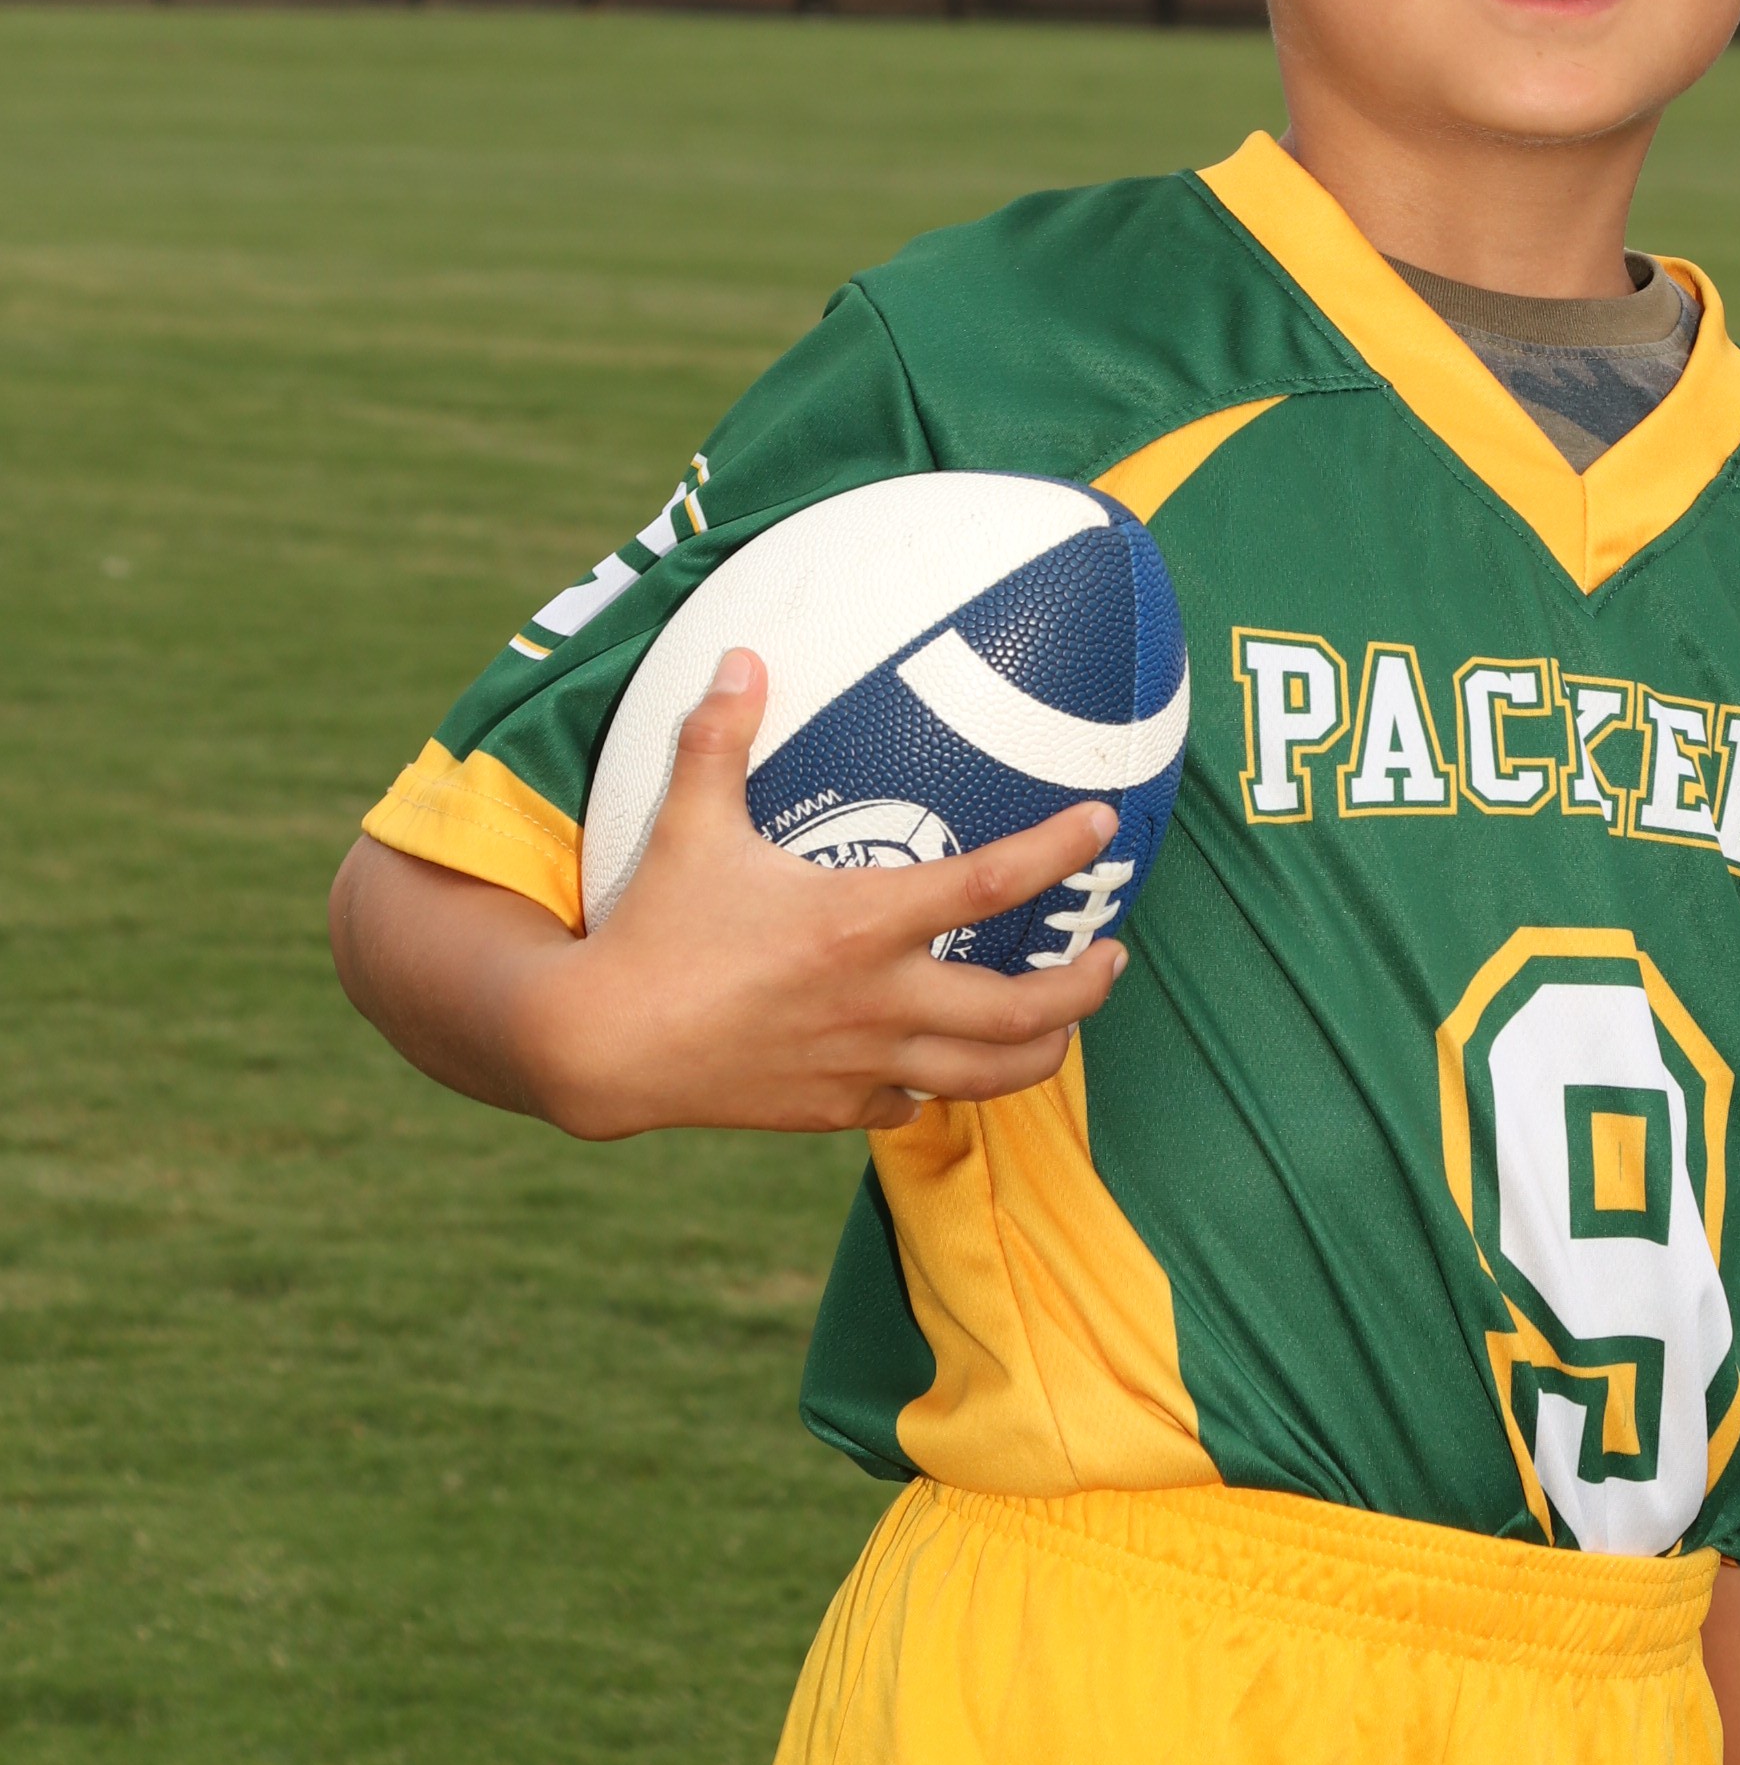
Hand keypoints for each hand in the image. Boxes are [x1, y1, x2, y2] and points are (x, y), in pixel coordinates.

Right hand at [522, 646, 1129, 1138]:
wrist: (601, 1046)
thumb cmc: (652, 926)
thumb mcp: (690, 823)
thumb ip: (722, 738)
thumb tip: (741, 655)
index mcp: (862, 922)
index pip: (991, 884)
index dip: (1058, 852)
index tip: (1102, 825)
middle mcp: (881, 1001)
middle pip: (1026, 1009)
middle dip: (1087, 984)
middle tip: (1113, 952)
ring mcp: (865, 1064)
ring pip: (991, 1075)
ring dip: (1047, 1047)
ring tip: (1071, 1021)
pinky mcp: (836, 1109)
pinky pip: (914, 1103)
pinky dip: (941, 1084)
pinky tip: (947, 1064)